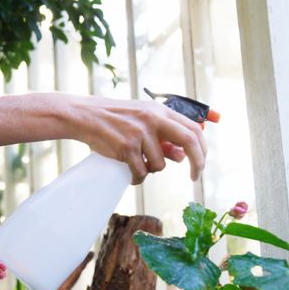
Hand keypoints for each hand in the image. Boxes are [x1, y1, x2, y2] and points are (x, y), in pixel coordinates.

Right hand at [63, 95, 206, 183]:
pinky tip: (129, 172)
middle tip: (195, 177)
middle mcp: (153, 119)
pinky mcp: (126, 147)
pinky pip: (141, 173)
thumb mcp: (143, 121)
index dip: (202, 148)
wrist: (86, 116)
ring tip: (136, 162)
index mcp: (160, 111)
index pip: (193, 129)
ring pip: (160, 164)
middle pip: (189, 141)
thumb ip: (163, 137)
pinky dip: (137, 178)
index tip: (200, 163)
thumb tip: (184, 157)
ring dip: (151, 170)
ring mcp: (140, 133)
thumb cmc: (116, 119)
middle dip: (197, 163)